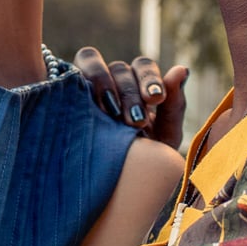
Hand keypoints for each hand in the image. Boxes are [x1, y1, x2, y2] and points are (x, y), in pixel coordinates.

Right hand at [75, 48, 189, 151]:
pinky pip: (68, 76)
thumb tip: (181, 68)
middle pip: (120, 68)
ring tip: (110, 112)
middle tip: (135, 121)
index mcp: (138, 85)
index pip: (143, 65)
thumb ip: (174, 104)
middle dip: (129, 92)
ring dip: (103, 82)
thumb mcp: (165, 135)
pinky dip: (78, 83)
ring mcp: (86, 84)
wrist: (117, 185)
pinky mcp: (65, 94)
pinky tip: (86, 106)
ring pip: (91, 60)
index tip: (155, 99)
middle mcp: (113, 80)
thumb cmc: (144, 157)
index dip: (149, 77)